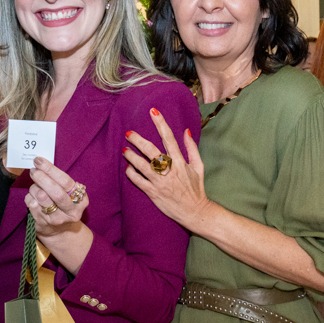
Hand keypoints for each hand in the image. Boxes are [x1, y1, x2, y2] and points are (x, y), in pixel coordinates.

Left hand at [24, 156, 87, 238]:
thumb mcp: (68, 194)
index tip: (39, 161)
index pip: (65, 182)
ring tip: (35, 185)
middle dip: (42, 178)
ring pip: (41, 197)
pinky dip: (30, 197)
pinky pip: (31, 204)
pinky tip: (33, 197)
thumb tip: (41, 164)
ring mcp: (57, 219)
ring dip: (34, 188)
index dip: (51, 170)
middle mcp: (71, 211)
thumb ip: (59, 181)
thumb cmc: (63, 205)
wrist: (59, 232)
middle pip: (55, 192)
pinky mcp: (43, 224)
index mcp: (80, 199)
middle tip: (34, 170)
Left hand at [123, 108, 209, 233]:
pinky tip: (128, 168)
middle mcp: (169, 170)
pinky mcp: (153, 193)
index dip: (160, 123)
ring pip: (141, 165)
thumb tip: (186, 131)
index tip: (153, 111)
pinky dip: (131, 173)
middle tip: (129, 133)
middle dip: (138, 139)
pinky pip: (138, 181)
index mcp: (180, 162)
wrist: (194, 212)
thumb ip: (192, 148)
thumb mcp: (199, 167)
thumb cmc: (196, 189)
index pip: (169, 138)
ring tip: (124, 150)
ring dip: (131, 156)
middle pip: (151, 150)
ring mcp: (159, 182)